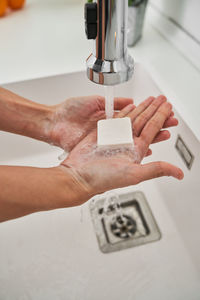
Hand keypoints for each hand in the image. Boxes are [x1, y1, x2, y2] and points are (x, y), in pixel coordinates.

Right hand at [60, 95, 183, 204]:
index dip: (162, 117)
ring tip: (150, 99)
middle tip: (163, 98)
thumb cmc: (104, 178)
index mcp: (136, 150)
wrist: (79, 175)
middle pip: (145, 121)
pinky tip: (130, 105)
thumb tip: (179, 173)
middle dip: (155, 109)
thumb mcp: (134, 174)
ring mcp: (115, 137)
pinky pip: (116, 119)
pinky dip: (124, 111)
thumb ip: (156, 169)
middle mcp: (127, 142)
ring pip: (132, 118)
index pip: (153, 129)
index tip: (169, 108)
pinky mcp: (103, 133)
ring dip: (142, 108)